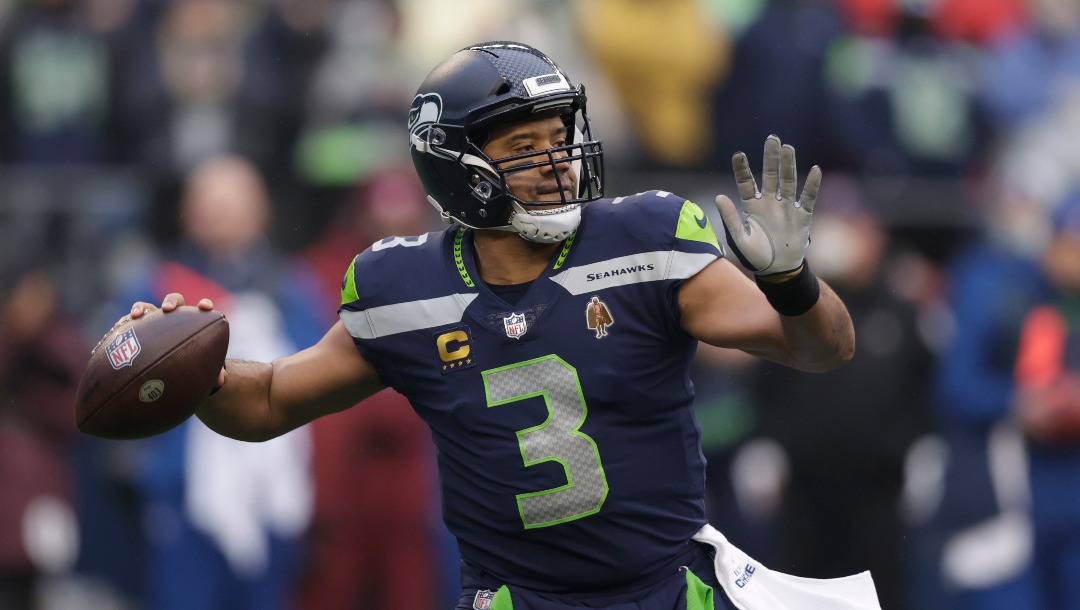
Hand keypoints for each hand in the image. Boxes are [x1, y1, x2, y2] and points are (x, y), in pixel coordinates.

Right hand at [128, 293, 225, 388]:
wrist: (169, 374)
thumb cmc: (191, 368)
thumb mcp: (201, 370)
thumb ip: (212, 372)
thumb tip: (221, 381)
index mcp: (193, 324)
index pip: (201, 310)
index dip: (203, 305)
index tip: (206, 308)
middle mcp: (173, 319)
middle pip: (174, 301)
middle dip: (171, 301)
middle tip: (167, 309)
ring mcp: (154, 323)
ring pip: (148, 308)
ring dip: (142, 307)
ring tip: (137, 315)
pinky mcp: (137, 330)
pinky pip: (128, 323)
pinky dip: (124, 323)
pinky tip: (118, 328)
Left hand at [715, 135, 819, 275]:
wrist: (777, 270)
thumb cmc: (755, 256)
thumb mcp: (740, 239)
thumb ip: (730, 218)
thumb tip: (718, 197)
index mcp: (752, 206)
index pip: (746, 182)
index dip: (742, 169)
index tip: (739, 154)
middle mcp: (770, 202)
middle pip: (770, 175)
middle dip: (771, 157)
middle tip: (772, 138)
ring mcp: (787, 207)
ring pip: (788, 181)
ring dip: (789, 165)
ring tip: (788, 148)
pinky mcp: (802, 216)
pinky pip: (808, 198)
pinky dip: (812, 185)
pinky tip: (815, 170)